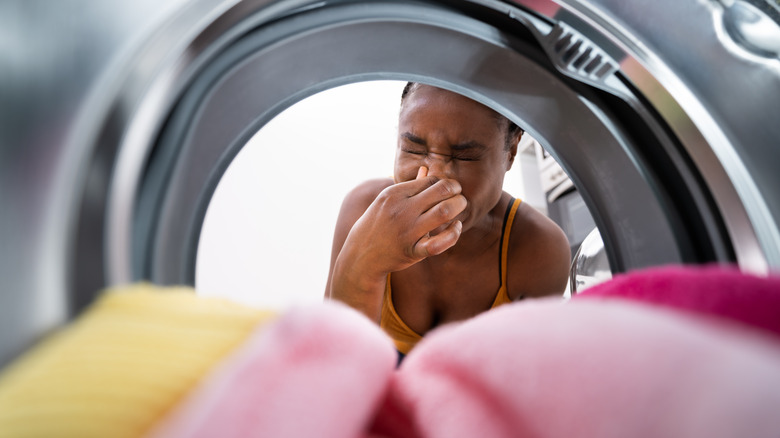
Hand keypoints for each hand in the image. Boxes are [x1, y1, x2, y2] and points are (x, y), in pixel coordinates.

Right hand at [341, 166, 466, 277]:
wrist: (361, 253)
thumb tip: (426, 169)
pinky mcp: (412, 252)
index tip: (449, 189)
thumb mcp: (388, 201)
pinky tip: (456, 228)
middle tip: (459, 197)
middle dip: (457, 191)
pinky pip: (438, 244)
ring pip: (444, 212)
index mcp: (395, 194)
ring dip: (459, 206)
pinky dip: (453, 234)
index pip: (431, 180)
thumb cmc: (379, 223)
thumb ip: (410, 186)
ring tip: (460, 208)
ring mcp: (407, 231)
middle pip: (441, 190)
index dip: (446, 183)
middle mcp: (402, 210)